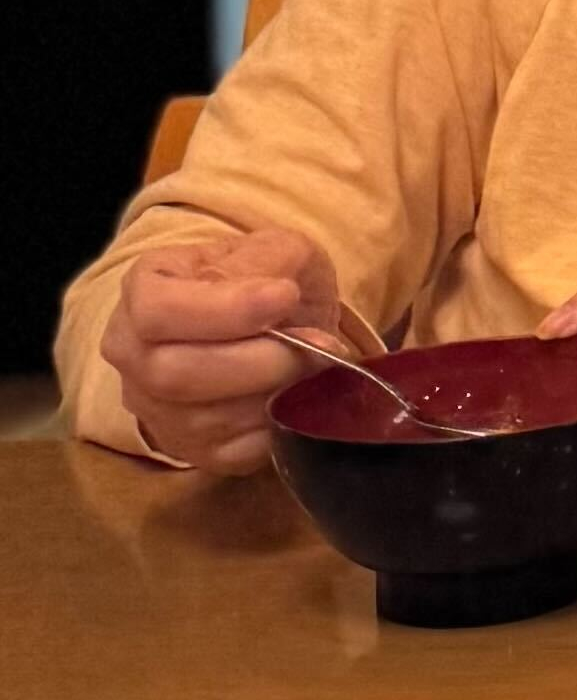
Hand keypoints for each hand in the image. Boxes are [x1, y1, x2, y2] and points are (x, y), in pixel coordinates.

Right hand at [101, 229, 343, 474]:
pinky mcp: (193, 451)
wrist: (275, 320)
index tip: (286, 296)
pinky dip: (277, 425)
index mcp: (143, 290)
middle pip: (176, 375)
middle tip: (319, 344)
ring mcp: (156, 410)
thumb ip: (266, 262)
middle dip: (259, 362)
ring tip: (317, 365)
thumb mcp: (271, 246)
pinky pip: (233, 453)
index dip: (225, 310)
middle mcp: (133, 355)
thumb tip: (275, 298)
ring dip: (274, 394)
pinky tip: (300, 394)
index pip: (159, 312)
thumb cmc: (266, 276)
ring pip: (206, 420)